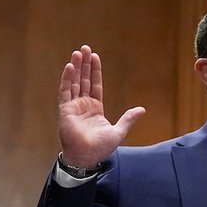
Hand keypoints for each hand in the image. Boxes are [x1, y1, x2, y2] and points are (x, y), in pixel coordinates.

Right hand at [58, 44, 144, 167]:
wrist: (86, 157)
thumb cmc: (100, 148)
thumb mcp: (119, 131)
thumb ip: (128, 119)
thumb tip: (142, 110)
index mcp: (95, 108)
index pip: (95, 85)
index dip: (95, 71)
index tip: (95, 57)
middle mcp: (83, 105)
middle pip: (84, 80)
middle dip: (85, 64)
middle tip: (85, 48)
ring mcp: (73, 106)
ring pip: (74, 82)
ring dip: (76, 67)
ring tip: (77, 53)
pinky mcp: (65, 110)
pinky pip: (65, 91)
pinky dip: (67, 79)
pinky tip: (69, 67)